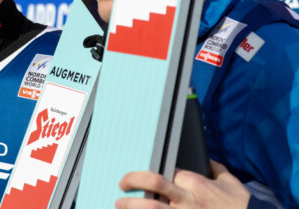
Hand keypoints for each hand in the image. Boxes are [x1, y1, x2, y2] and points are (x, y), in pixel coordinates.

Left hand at [115, 160, 250, 208]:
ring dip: (132, 206)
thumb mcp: (230, 183)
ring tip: (121, 204)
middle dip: (132, 182)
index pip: (164, 172)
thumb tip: (206, 158)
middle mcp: (186, 199)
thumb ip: (215, 168)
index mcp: (194, 183)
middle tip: (121, 185)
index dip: (146, 175)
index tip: (135, 177)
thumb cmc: (240, 205)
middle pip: (153, 184)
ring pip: (151, 208)